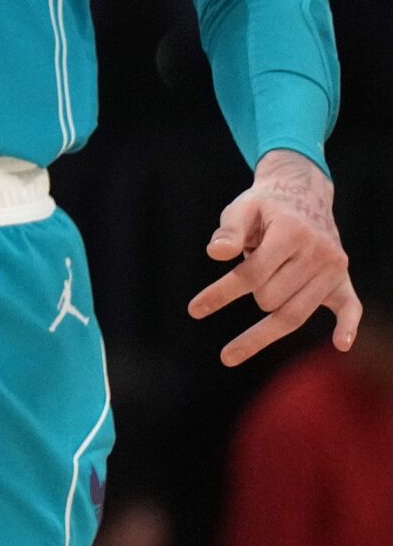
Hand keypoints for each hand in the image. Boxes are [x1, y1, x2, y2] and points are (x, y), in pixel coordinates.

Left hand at [189, 149, 363, 365]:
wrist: (303, 194)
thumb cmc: (264, 206)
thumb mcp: (242, 208)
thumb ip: (228, 229)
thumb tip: (215, 253)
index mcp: (292, 232)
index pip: (253, 273)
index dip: (221, 293)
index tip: (194, 310)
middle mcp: (318, 252)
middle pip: (273, 297)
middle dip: (250, 296)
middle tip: (243, 282)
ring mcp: (333, 269)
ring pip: (296, 313)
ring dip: (264, 331)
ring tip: (232, 351)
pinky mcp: (342, 281)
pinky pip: (350, 308)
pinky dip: (347, 326)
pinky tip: (340, 345)